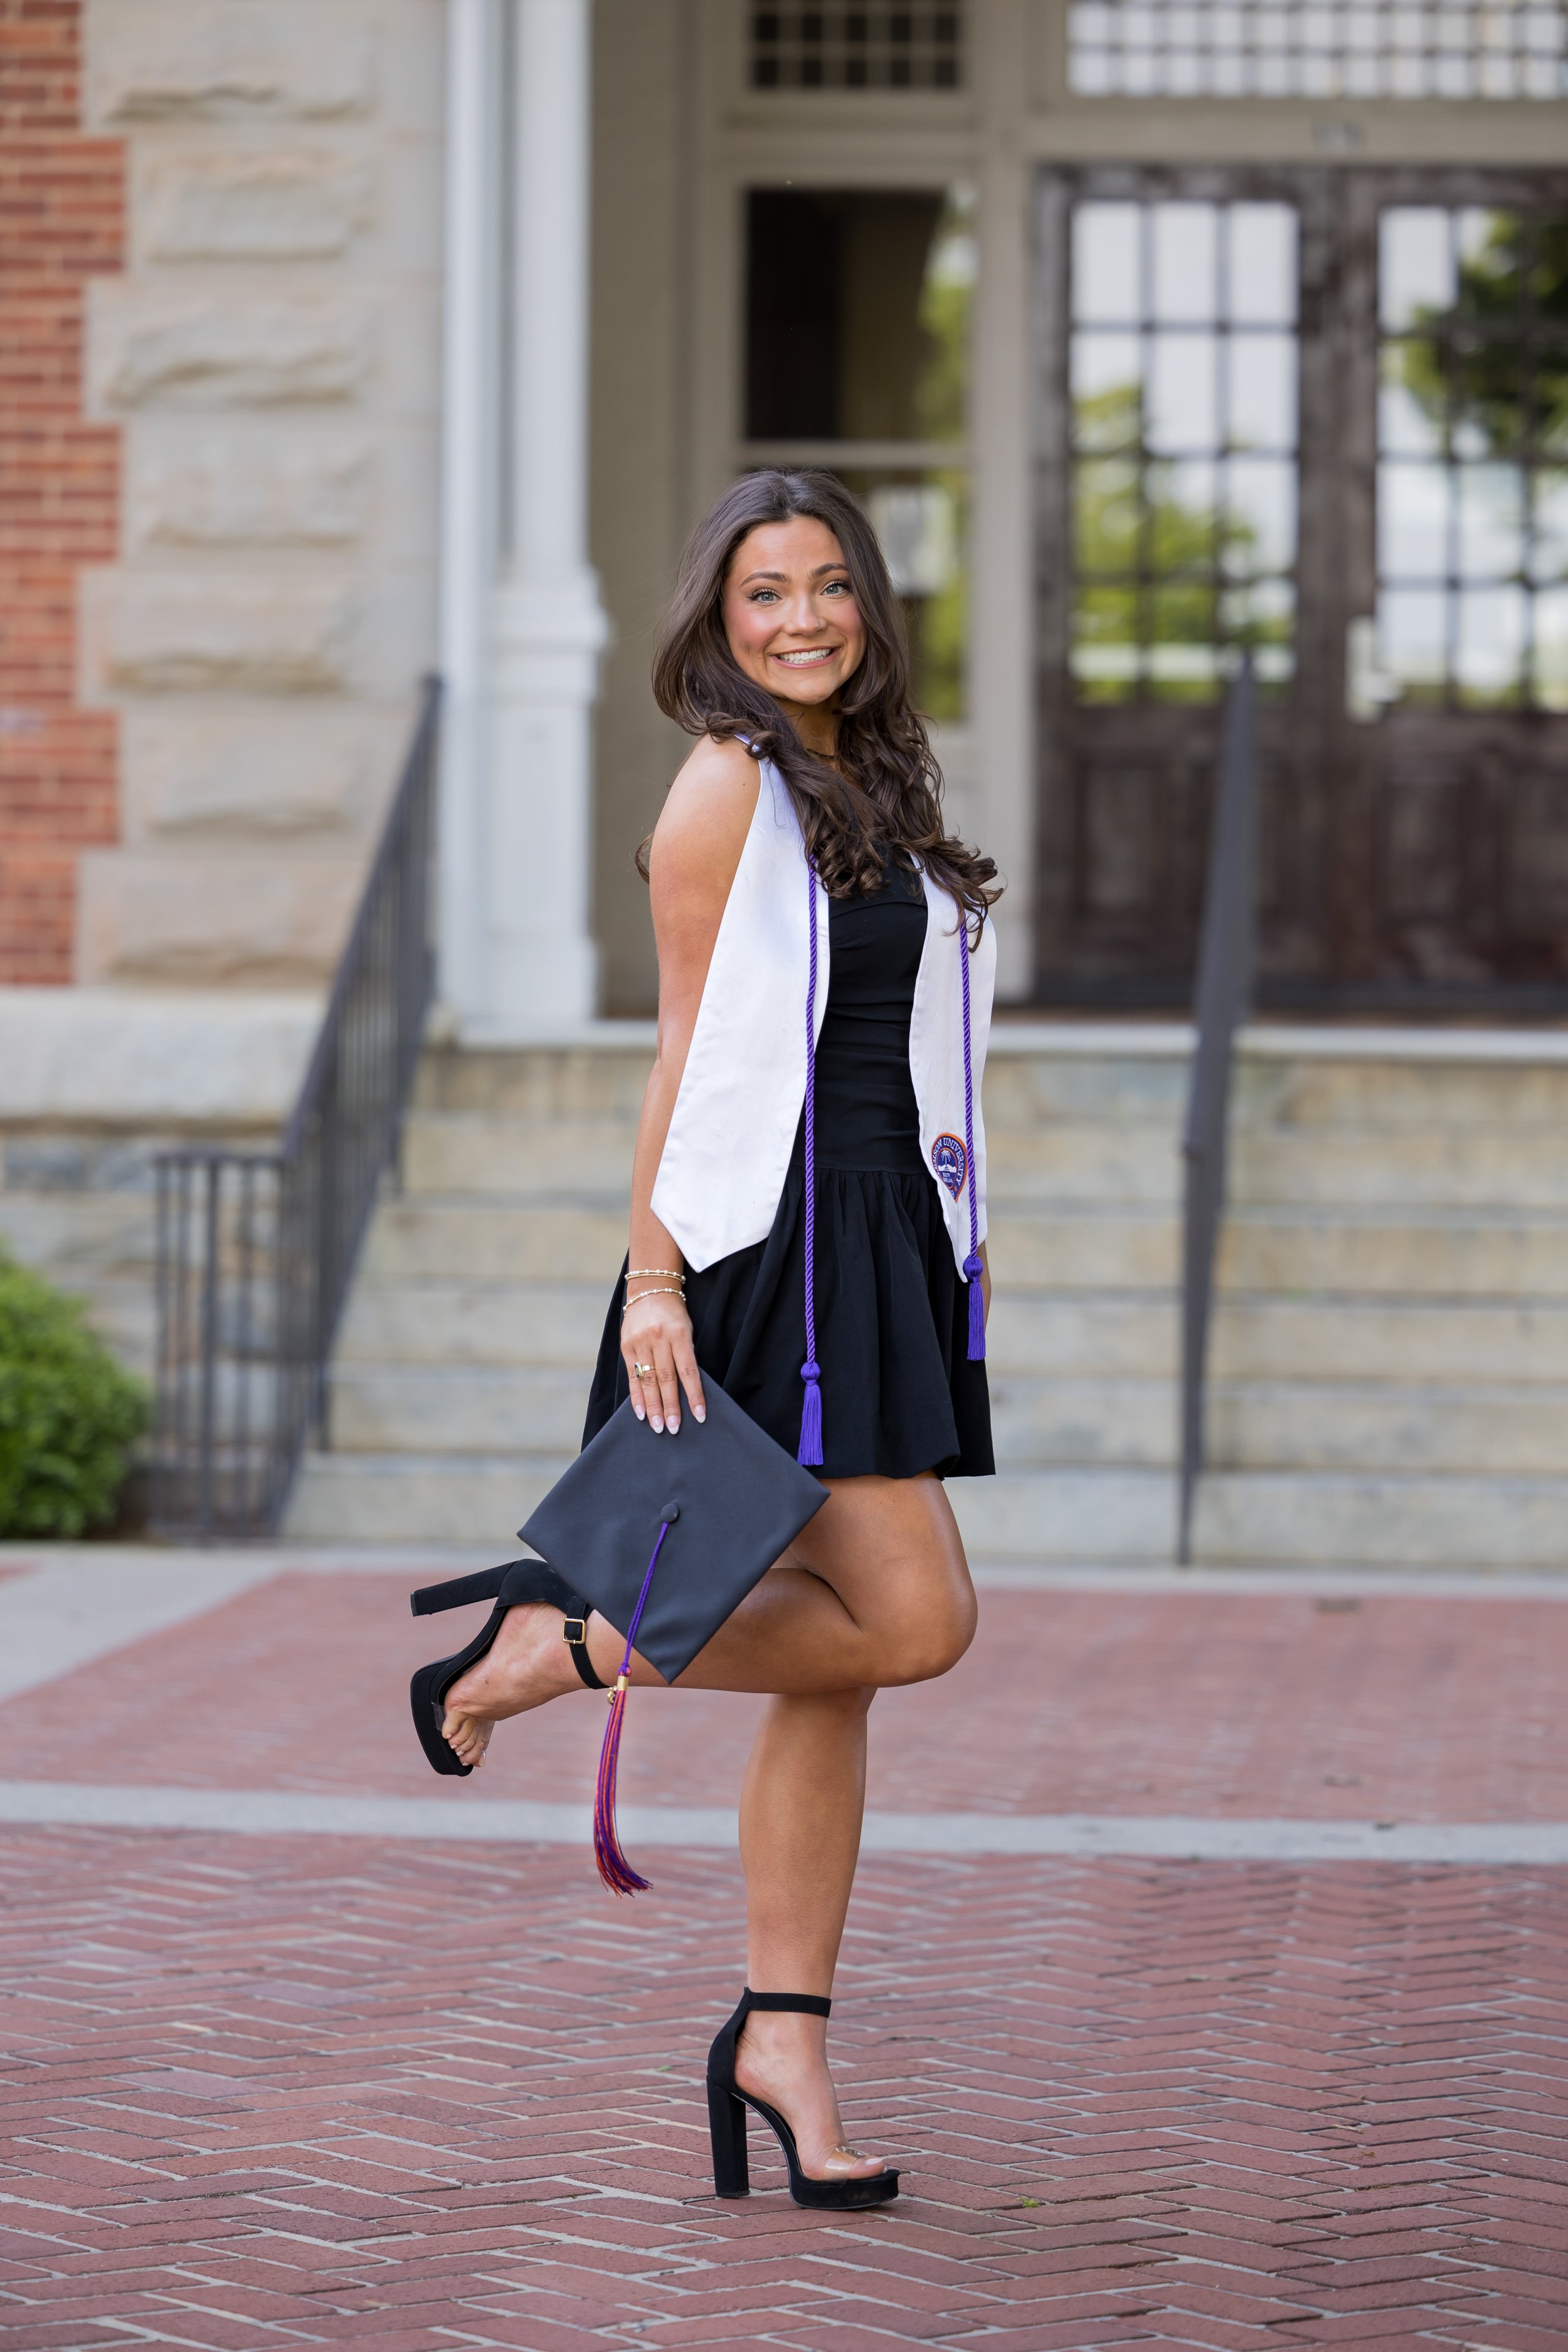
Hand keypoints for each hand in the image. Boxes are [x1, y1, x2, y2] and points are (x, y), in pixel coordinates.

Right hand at [621, 1290, 705, 1434]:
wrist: (650, 1289)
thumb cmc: (674, 1314)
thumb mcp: (686, 1329)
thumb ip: (685, 1355)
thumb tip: (688, 1391)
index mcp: (679, 1334)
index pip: (688, 1371)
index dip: (694, 1395)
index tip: (699, 1416)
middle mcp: (658, 1339)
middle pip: (666, 1379)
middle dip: (670, 1407)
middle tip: (673, 1428)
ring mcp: (640, 1342)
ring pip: (647, 1380)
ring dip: (653, 1406)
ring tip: (657, 1426)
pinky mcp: (626, 1346)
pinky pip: (632, 1376)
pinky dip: (636, 1396)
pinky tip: (641, 1412)